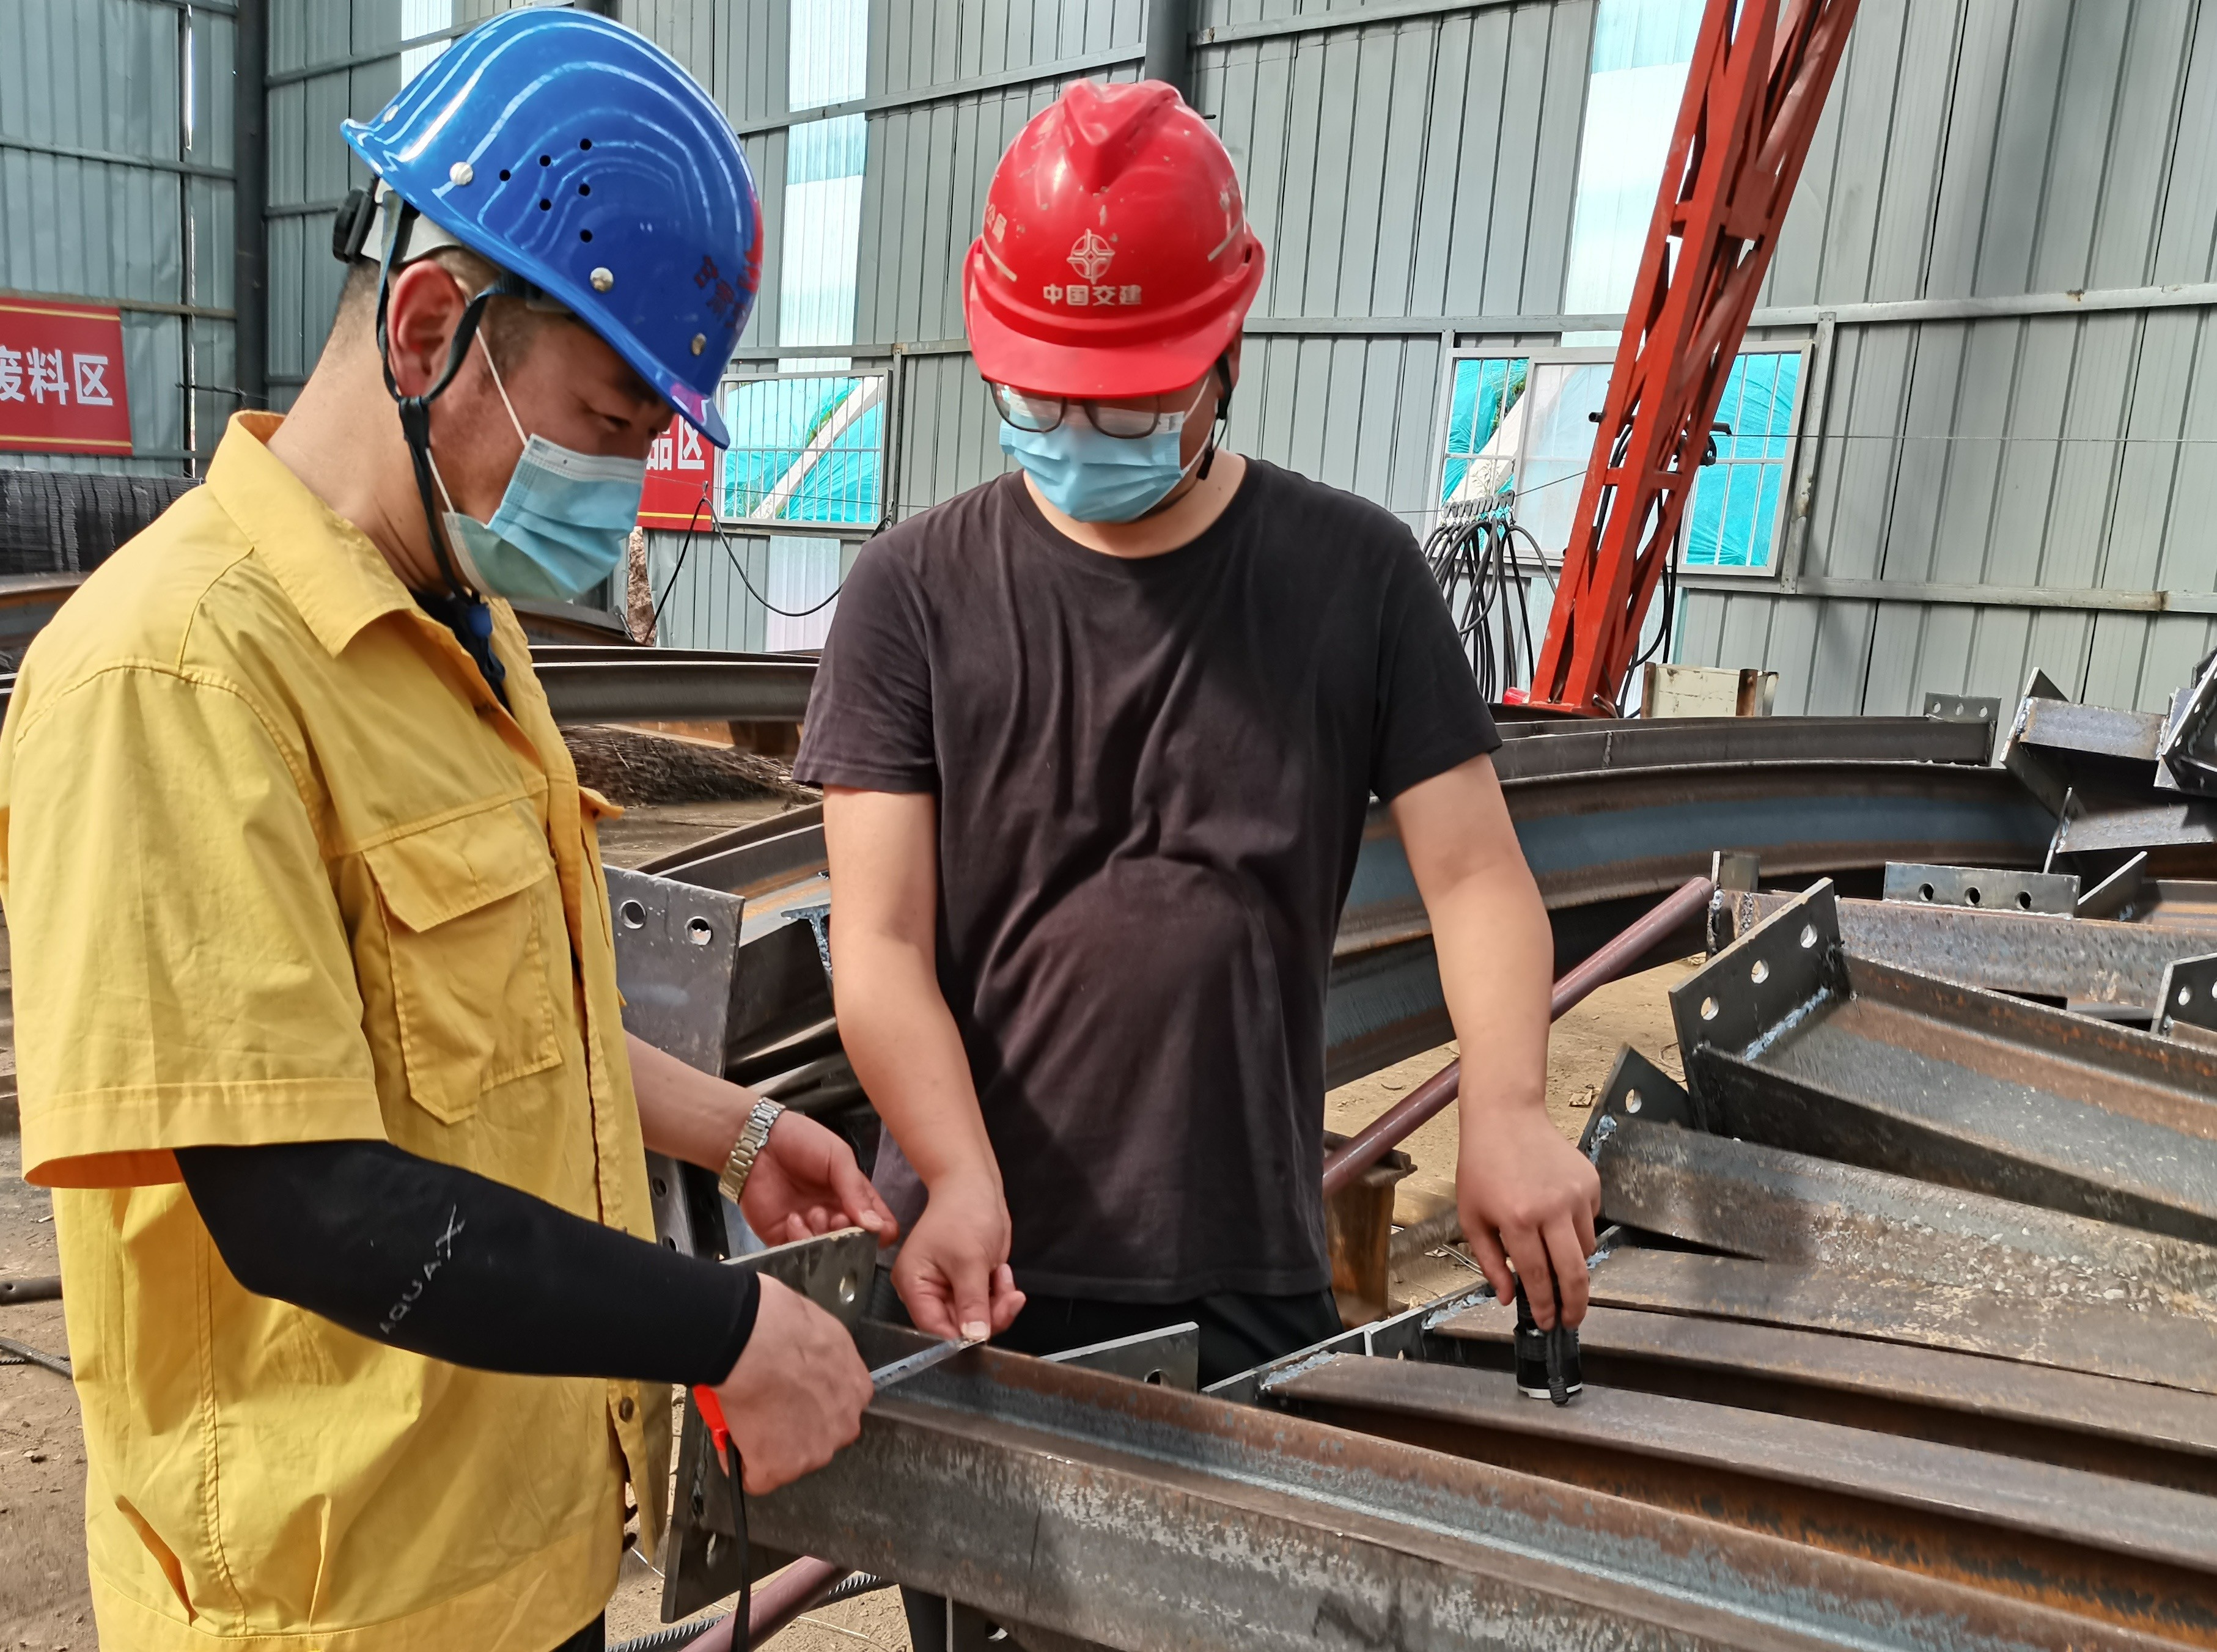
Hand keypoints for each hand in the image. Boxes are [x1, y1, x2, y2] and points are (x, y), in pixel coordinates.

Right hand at [711, 1275, 874, 1493]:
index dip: (808, 1404)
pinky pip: (755, 1478)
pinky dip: (740, 1463)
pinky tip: (731, 1442)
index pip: (836, 1408)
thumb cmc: (779, 1325)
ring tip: (744, 1419)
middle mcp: (843, 1425)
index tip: (790, 1399)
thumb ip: (823, 1359)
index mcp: (856, 1389)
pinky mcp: (778, 1468)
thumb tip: (804, 1361)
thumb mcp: (820, 1334)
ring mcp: (812, 1452)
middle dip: (791, 1427)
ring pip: (788, 1458)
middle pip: (816, 1437)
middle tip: (765, 1408)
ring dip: (766, 1445)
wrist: (753, 1342)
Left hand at [740, 1110, 897, 1245]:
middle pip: (855, 1244)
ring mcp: (810, 1230)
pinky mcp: (783, 1239)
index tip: (870, 1226)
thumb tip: (876, 1227)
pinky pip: (799, 1255)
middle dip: (848, 1235)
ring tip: (812, 1213)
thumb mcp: (838, 1156)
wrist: (756, 1142)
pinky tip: (793, 1219)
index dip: (880, 1231)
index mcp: (854, 1197)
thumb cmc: (801, 1141)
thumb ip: (856, 1191)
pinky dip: (800, 1242)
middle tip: (836, 1217)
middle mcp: (835, 1217)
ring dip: (823, 1237)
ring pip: (828, 1254)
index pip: (879, 1225)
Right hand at [890, 1172, 1026, 1341]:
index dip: (960, 1337)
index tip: (986, 1333)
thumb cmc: (964, 1214)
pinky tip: (1002, 1272)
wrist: (976, 1187)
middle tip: (1011, 1299)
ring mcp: (948, 1289)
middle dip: (987, 1316)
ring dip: (997, 1304)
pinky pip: (985, 1305)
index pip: (933, 1328)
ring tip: (1004, 1276)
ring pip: (975, 1319)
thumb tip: (974, 1338)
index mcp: (914, 1284)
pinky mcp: (967, 1285)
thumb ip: (973, 1302)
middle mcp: (927, 1291)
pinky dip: (999, 1295)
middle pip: (957, 1327)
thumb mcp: (970, 1260)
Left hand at [1456, 1102, 1600, 1329]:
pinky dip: (1577, 1230)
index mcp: (1517, 1218)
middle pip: (1574, 1272)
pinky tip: (1556, 1217)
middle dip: (1575, 1305)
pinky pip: (1591, 1221)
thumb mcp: (1471, 1215)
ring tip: (1554, 1258)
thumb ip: (1490, 1261)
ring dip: (1573, 1264)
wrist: (1506, 1117)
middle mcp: (1551, 1208)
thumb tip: (1508, 1296)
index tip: (1546, 1322)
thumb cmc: (1482, 1164)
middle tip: (1571, 1319)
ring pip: (1585, 1248)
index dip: (1544, 1306)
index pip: (1537, 1276)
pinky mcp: (1591, 1182)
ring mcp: (1576, 1194)